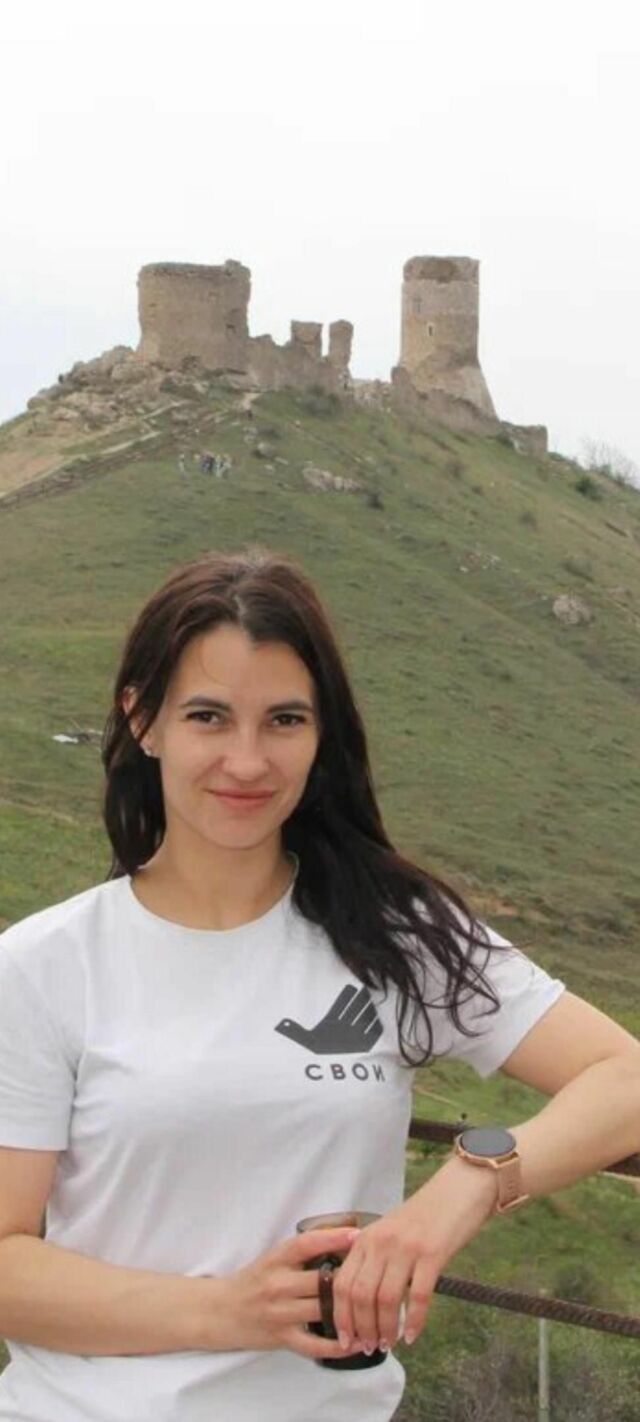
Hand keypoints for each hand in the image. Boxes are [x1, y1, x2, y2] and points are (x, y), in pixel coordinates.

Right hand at [218, 1226, 366, 1360]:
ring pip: (323, 1310)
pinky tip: (357, 1342)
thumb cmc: (253, 1281)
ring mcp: (280, 1313)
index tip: (357, 1234)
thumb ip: (302, 1253)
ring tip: (376, 1309)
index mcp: (276, 1259)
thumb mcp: (273, 1259)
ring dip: (350, 1311)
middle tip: (376, 1276)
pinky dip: (339, 1345)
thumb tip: (342, 1238)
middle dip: (349, 1278)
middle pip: (320, 1280)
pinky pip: (315, 1345)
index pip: (306, 1244)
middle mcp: (277, 1284)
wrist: (220, 1311)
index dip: (333, 1238)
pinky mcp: (282, 1338)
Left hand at [331, 1157, 497, 1352]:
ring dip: (386, 1329)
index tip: (345, 1340)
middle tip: (369, 1348)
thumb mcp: (389, 1231)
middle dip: (362, 1328)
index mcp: (366, 1238)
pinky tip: (413, 1336)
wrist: (458, 1190)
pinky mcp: (432, 1254)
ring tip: (388, 1345)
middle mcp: (381, 1242)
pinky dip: (414, 1321)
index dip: (341, 1316)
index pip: (343, 1283)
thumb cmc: (425, 1214)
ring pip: (386, 1299)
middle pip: (361, 1295)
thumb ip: (374, 1258)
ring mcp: (406, 1248)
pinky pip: (419, 1296)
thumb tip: (362, 1298)